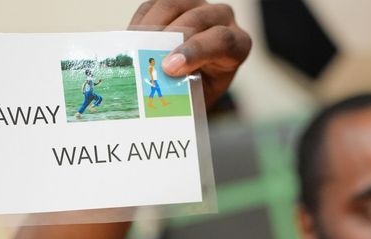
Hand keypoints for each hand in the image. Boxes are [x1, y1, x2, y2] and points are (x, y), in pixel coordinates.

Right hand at [129, 0, 250, 108]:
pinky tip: (132, 40)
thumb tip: (158, 96)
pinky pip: (155, 5)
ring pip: (174, 5)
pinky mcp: (177, 4)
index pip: (222, 41)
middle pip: (198, 18)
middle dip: (171, 36)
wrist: (198, 82)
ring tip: (134, 48)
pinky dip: (141, 22)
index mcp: (238, 45)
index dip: (195, 51)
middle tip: (147, 56)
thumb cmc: (201, 91)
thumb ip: (187, 92)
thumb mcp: (200, 97)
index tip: (170, 68)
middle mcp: (223, 20)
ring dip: (152, 26)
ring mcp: (199, 7)